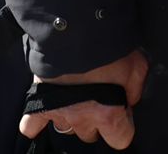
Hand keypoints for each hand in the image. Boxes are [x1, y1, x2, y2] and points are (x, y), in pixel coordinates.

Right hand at [18, 49, 146, 148]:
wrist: (77, 29)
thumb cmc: (109, 47)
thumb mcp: (137, 65)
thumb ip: (135, 88)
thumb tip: (131, 99)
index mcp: (108, 115)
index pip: (121, 139)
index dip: (125, 124)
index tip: (123, 110)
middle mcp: (82, 119)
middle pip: (91, 135)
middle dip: (98, 119)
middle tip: (101, 96)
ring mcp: (59, 113)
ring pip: (67, 129)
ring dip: (73, 116)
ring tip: (78, 96)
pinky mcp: (39, 103)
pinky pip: (30, 126)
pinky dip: (35, 124)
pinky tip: (46, 114)